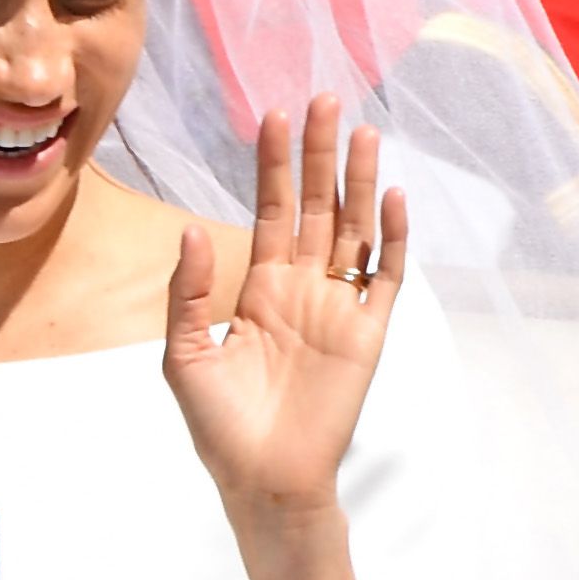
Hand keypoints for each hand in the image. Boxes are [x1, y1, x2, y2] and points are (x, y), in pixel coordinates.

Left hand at [164, 99, 406, 530]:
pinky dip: (392, 239)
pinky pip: (386, 278)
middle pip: (315, 205)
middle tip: (325, 99)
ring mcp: (339, 307)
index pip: (270, 211)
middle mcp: (302, 287)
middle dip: (320, 154)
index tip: (274, 117)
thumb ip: (189, 293)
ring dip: (359, 182)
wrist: (264, 481)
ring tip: (364, 131)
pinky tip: (390, 198)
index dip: (273, 165)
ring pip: (353, 229)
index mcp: (259, 287)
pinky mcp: (368, 335)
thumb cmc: (220, 427)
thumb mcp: (187, 356)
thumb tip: (192, 230)